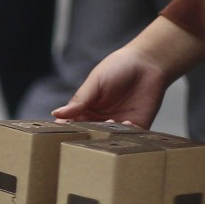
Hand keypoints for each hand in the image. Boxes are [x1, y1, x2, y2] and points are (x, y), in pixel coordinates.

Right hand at [51, 46, 169, 128]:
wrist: (148, 63)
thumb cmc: (117, 68)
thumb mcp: (95, 82)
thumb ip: (78, 100)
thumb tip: (55, 114)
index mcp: (85, 109)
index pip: (71, 124)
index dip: (66, 130)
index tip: (62, 133)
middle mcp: (100, 120)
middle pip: (88, 136)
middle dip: (88, 136)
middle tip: (89, 130)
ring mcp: (118, 125)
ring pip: (108, 140)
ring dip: (107, 136)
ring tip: (109, 122)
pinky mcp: (137, 127)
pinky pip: (129, 138)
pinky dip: (126, 135)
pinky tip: (126, 123)